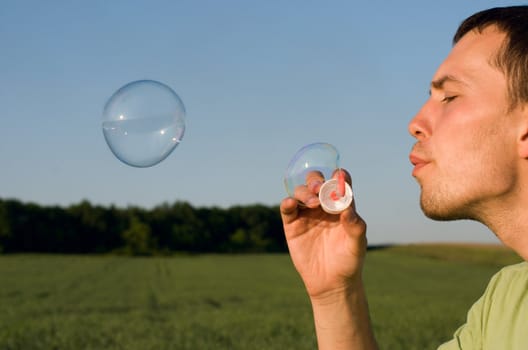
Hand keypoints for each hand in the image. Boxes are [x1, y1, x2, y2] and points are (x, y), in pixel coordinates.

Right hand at [280, 169, 367, 298]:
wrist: (332, 282)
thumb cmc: (349, 261)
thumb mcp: (357, 244)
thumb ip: (355, 226)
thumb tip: (348, 209)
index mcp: (341, 206)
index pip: (339, 184)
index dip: (339, 176)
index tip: (339, 175)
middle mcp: (323, 206)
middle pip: (316, 183)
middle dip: (317, 180)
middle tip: (320, 187)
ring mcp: (307, 214)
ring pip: (301, 192)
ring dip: (305, 192)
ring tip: (312, 203)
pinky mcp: (293, 225)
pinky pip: (287, 208)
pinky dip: (287, 202)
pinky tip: (290, 203)